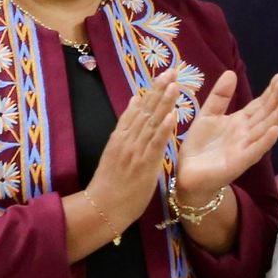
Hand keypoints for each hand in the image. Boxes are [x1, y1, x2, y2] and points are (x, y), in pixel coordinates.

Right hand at [86, 68, 179, 226]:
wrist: (102, 207)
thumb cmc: (112, 183)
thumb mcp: (116, 149)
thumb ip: (126, 126)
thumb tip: (133, 101)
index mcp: (121, 135)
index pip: (138, 107)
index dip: (152, 90)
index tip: (164, 74)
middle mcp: (127, 139)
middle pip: (146, 110)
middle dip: (160, 89)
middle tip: (173, 71)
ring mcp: (135, 151)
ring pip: (151, 123)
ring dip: (164, 103)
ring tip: (175, 85)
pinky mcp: (143, 165)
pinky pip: (155, 145)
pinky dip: (163, 130)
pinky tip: (172, 116)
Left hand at [174, 72, 277, 204]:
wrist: (187, 174)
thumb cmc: (199, 146)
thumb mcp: (207, 115)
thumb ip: (220, 96)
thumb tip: (231, 72)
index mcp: (240, 122)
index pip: (259, 105)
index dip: (270, 92)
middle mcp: (246, 134)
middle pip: (265, 114)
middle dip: (276, 99)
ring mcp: (245, 148)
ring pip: (265, 130)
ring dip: (277, 117)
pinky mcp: (239, 163)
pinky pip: (254, 151)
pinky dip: (266, 141)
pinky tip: (276, 130)